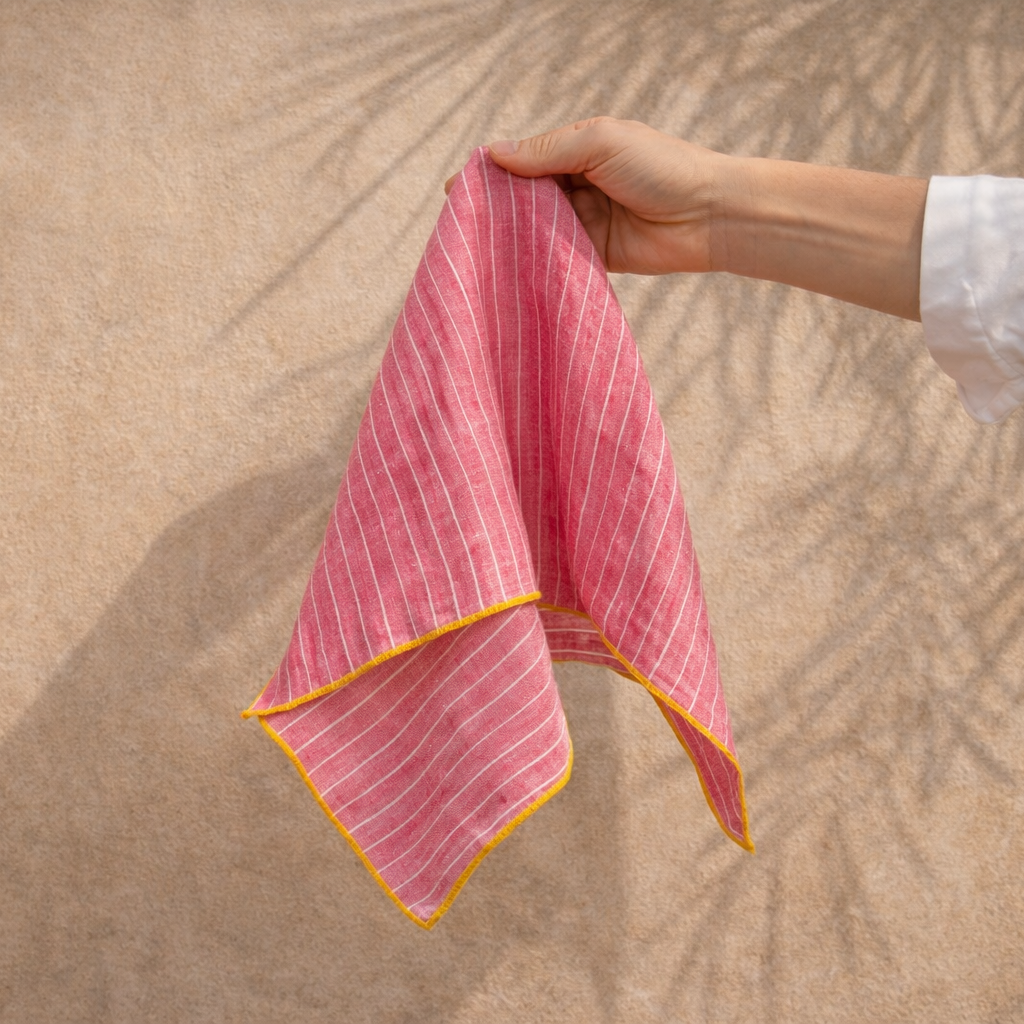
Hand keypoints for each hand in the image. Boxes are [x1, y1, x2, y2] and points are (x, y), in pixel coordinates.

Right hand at [446, 117, 731, 275]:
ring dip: (512, 239)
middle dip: (496, 210)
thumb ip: (549, 150)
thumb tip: (495, 153)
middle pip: (524, 198)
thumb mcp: (601, 142)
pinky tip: (509, 271)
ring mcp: (583, 223)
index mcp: (576, 150)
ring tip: (478, 252)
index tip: (457, 191)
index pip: (523, 160)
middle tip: (461, 226)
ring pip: (535, 230)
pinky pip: (555, 258)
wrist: (708, 215)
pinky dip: (535, 263)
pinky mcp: (592, 256)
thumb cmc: (661, 167)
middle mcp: (576, 185)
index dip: (492, 174)